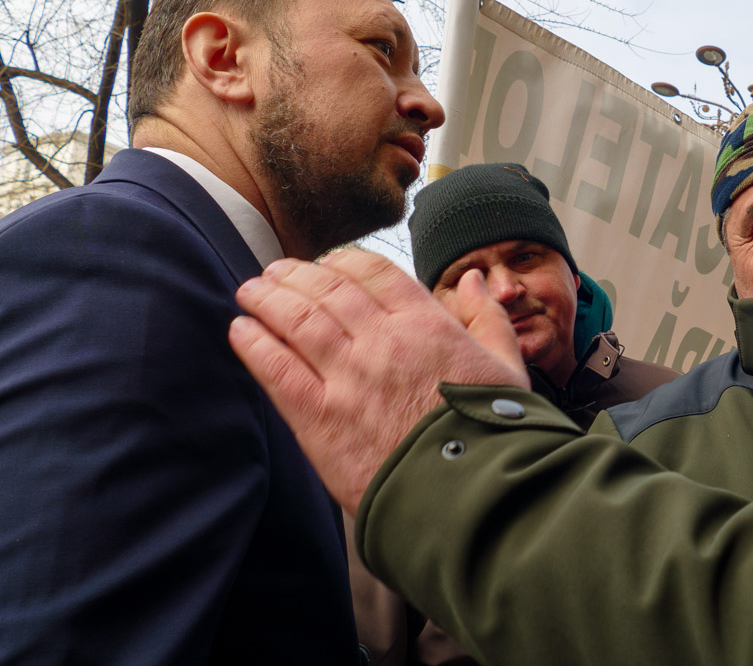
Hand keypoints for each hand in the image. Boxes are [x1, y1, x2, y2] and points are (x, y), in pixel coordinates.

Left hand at [229, 249, 526, 512]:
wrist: (471, 495)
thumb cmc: (494, 433)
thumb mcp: (506, 366)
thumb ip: (488, 318)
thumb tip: (476, 279)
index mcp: (428, 325)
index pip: (373, 272)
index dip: (343, 262)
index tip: (326, 264)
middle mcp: (384, 342)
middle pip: (327, 290)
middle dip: (296, 276)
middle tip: (275, 272)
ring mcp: (349, 379)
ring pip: (297, 321)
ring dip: (268, 300)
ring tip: (250, 292)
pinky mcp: (321, 420)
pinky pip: (277, 370)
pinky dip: (255, 345)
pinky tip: (240, 330)